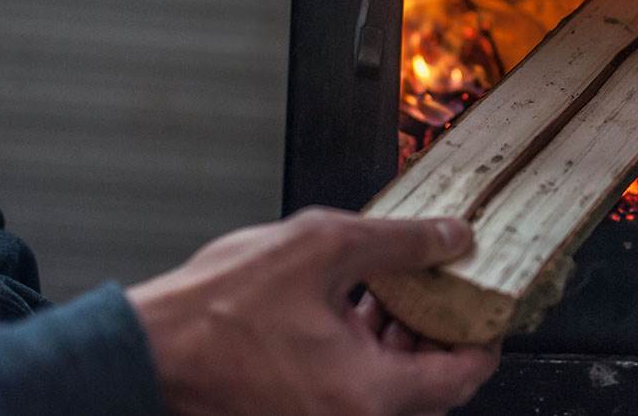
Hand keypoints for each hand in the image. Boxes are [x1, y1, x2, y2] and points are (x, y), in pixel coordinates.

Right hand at [127, 208, 500, 414]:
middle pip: (429, 388)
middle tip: (450, 293)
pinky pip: (355, 389)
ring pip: (391, 389)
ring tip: (402, 291)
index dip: (485, 341)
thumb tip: (452, 238)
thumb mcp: (323, 248)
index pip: (460, 378)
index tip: (492, 312)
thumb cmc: (216, 311)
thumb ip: (400, 242)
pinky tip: (358, 305)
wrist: (145, 350)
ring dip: (404, 341)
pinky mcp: (297, 413)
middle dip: (442, 336)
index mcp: (368, 395)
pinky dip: (367, 353)